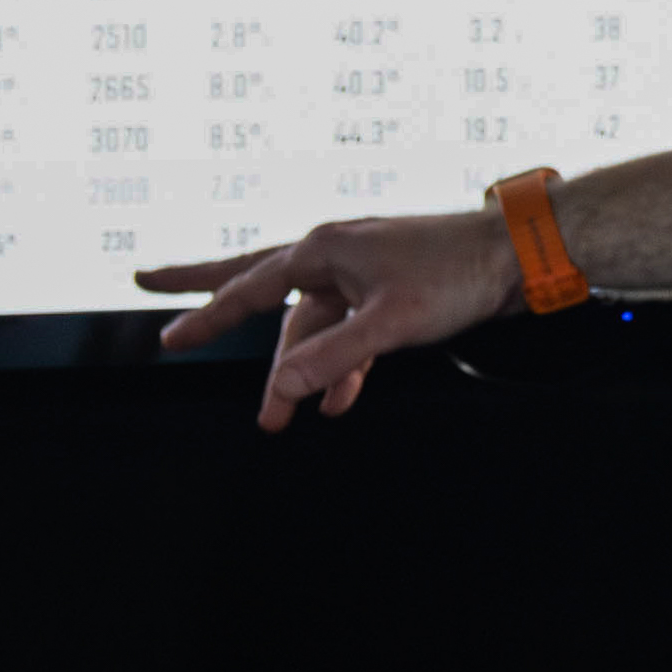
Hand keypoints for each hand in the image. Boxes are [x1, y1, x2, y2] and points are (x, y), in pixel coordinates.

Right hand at [133, 209, 520, 431]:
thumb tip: (282, 386)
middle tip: (153, 301)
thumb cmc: (457, 274)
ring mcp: (359, 276)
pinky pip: (347, 337)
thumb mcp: (390, 323)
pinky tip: (334, 405)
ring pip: (310, 329)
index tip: (166, 338)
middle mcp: (333, 256)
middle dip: (210, 301)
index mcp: (323, 250)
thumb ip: (333, 358)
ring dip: (299, 374)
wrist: (518, 258)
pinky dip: (341, 370)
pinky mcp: (386, 297)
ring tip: (279, 421)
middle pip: (256, 286)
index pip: (247, 288)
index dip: (205, 317)